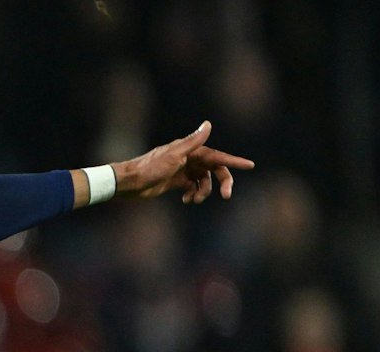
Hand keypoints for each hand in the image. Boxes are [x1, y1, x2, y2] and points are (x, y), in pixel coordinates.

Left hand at [114, 121, 254, 203]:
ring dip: (204, 191)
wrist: (129, 182)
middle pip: (214, 170)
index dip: (234, 161)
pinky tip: (186, 200)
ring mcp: (182, 170)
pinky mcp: (175, 181)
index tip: (250, 165)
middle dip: (222, 182)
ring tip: (193, 200)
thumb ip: (192, 142)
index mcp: (191, 151)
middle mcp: (189, 159)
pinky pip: (192, 187)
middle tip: (226, 195)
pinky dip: (193, 194)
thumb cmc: (150, 168)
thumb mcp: (173, 155)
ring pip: (204, 181)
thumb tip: (208, 124)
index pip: (218, 156)